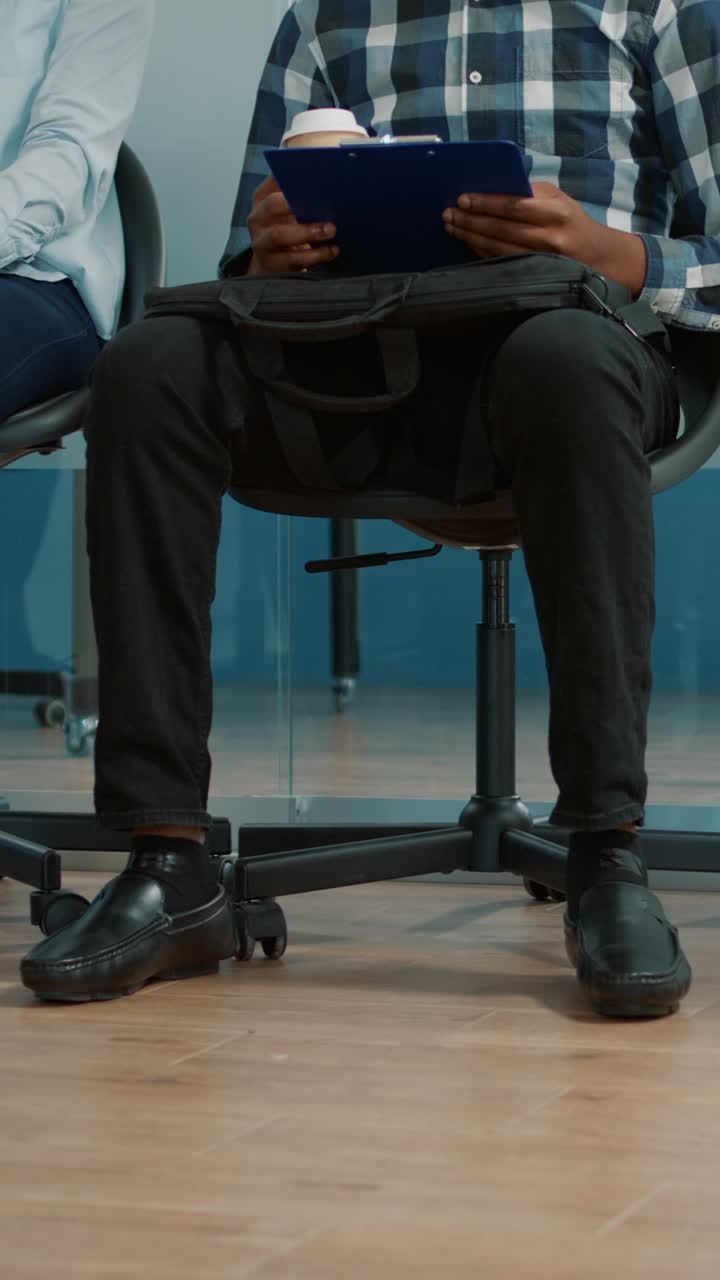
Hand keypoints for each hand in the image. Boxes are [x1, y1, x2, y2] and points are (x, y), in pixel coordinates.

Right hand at [247, 176, 338, 273]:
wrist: (272, 266)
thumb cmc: (285, 231)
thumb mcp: (287, 211)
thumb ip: (299, 195)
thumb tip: (326, 177)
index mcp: (261, 199)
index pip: (273, 180)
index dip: (290, 177)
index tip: (313, 177)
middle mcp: (257, 219)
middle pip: (272, 205)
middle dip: (298, 205)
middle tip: (321, 203)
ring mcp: (261, 243)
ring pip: (279, 235)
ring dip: (307, 232)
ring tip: (331, 231)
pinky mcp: (271, 265)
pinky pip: (292, 260)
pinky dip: (315, 255)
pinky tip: (331, 251)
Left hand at [442, 182, 646, 295]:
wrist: (599, 257)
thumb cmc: (572, 222)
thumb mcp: (559, 200)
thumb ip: (531, 194)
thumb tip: (493, 187)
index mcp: (556, 211)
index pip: (514, 205)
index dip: (486, 202)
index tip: (463, 199)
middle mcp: (551, 236)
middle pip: (502, 228)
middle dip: (471, 221)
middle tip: (448, 214)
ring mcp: (543, 259)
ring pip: (499, 248)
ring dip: (472, 238)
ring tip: (453, 227)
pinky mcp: (536, 274)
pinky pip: (503, 262)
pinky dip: (482, 252)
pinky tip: (468, 243)